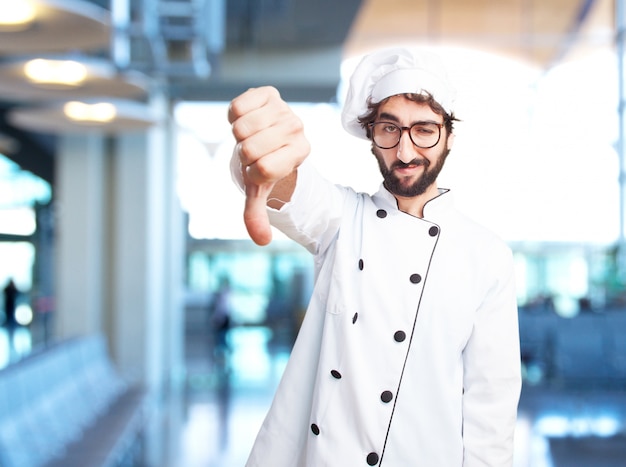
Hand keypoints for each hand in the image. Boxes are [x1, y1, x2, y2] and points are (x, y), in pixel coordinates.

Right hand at [228, 87, 309, 244]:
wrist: (267, 135)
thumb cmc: (264, 164)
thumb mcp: (260, 191)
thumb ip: (257, 215)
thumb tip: (262, 241)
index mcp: (301, 152)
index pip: (264, 169)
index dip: (252, 171)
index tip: (260, 167)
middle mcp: (297, 129)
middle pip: (249, 148)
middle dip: (243, 154)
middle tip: (254, 151)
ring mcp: (284, 108)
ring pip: (242, 128)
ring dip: (238, 135)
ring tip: (251, 136)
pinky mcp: (269, 93)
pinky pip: (237, 107)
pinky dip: (233, 116)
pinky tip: (246, 119)